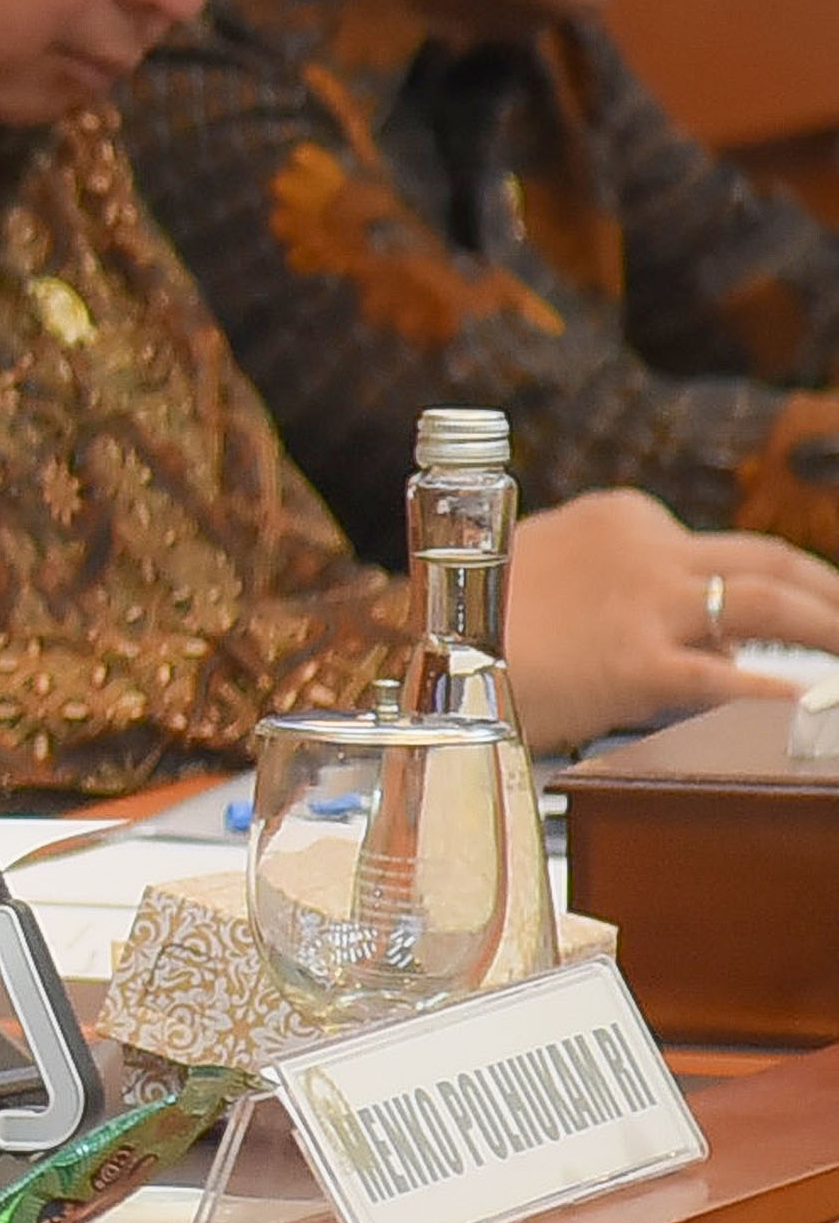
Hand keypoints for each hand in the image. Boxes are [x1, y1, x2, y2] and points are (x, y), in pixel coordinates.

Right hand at [500, 489, 838, 747]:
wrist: (423, 649)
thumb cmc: (469, 620)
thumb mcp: (536, 568)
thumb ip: (604, 581)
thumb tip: (662, 626)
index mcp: (619, 517)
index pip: (711, 546)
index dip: (755, 580)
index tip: (782, 610)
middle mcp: (647, 550)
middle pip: (767, 561)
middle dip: (829, 590)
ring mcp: (649, 603)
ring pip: (771, 604)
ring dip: (831, 628)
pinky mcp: (642, 661)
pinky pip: (734, 677)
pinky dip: (784, 691)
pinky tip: (813, 705)